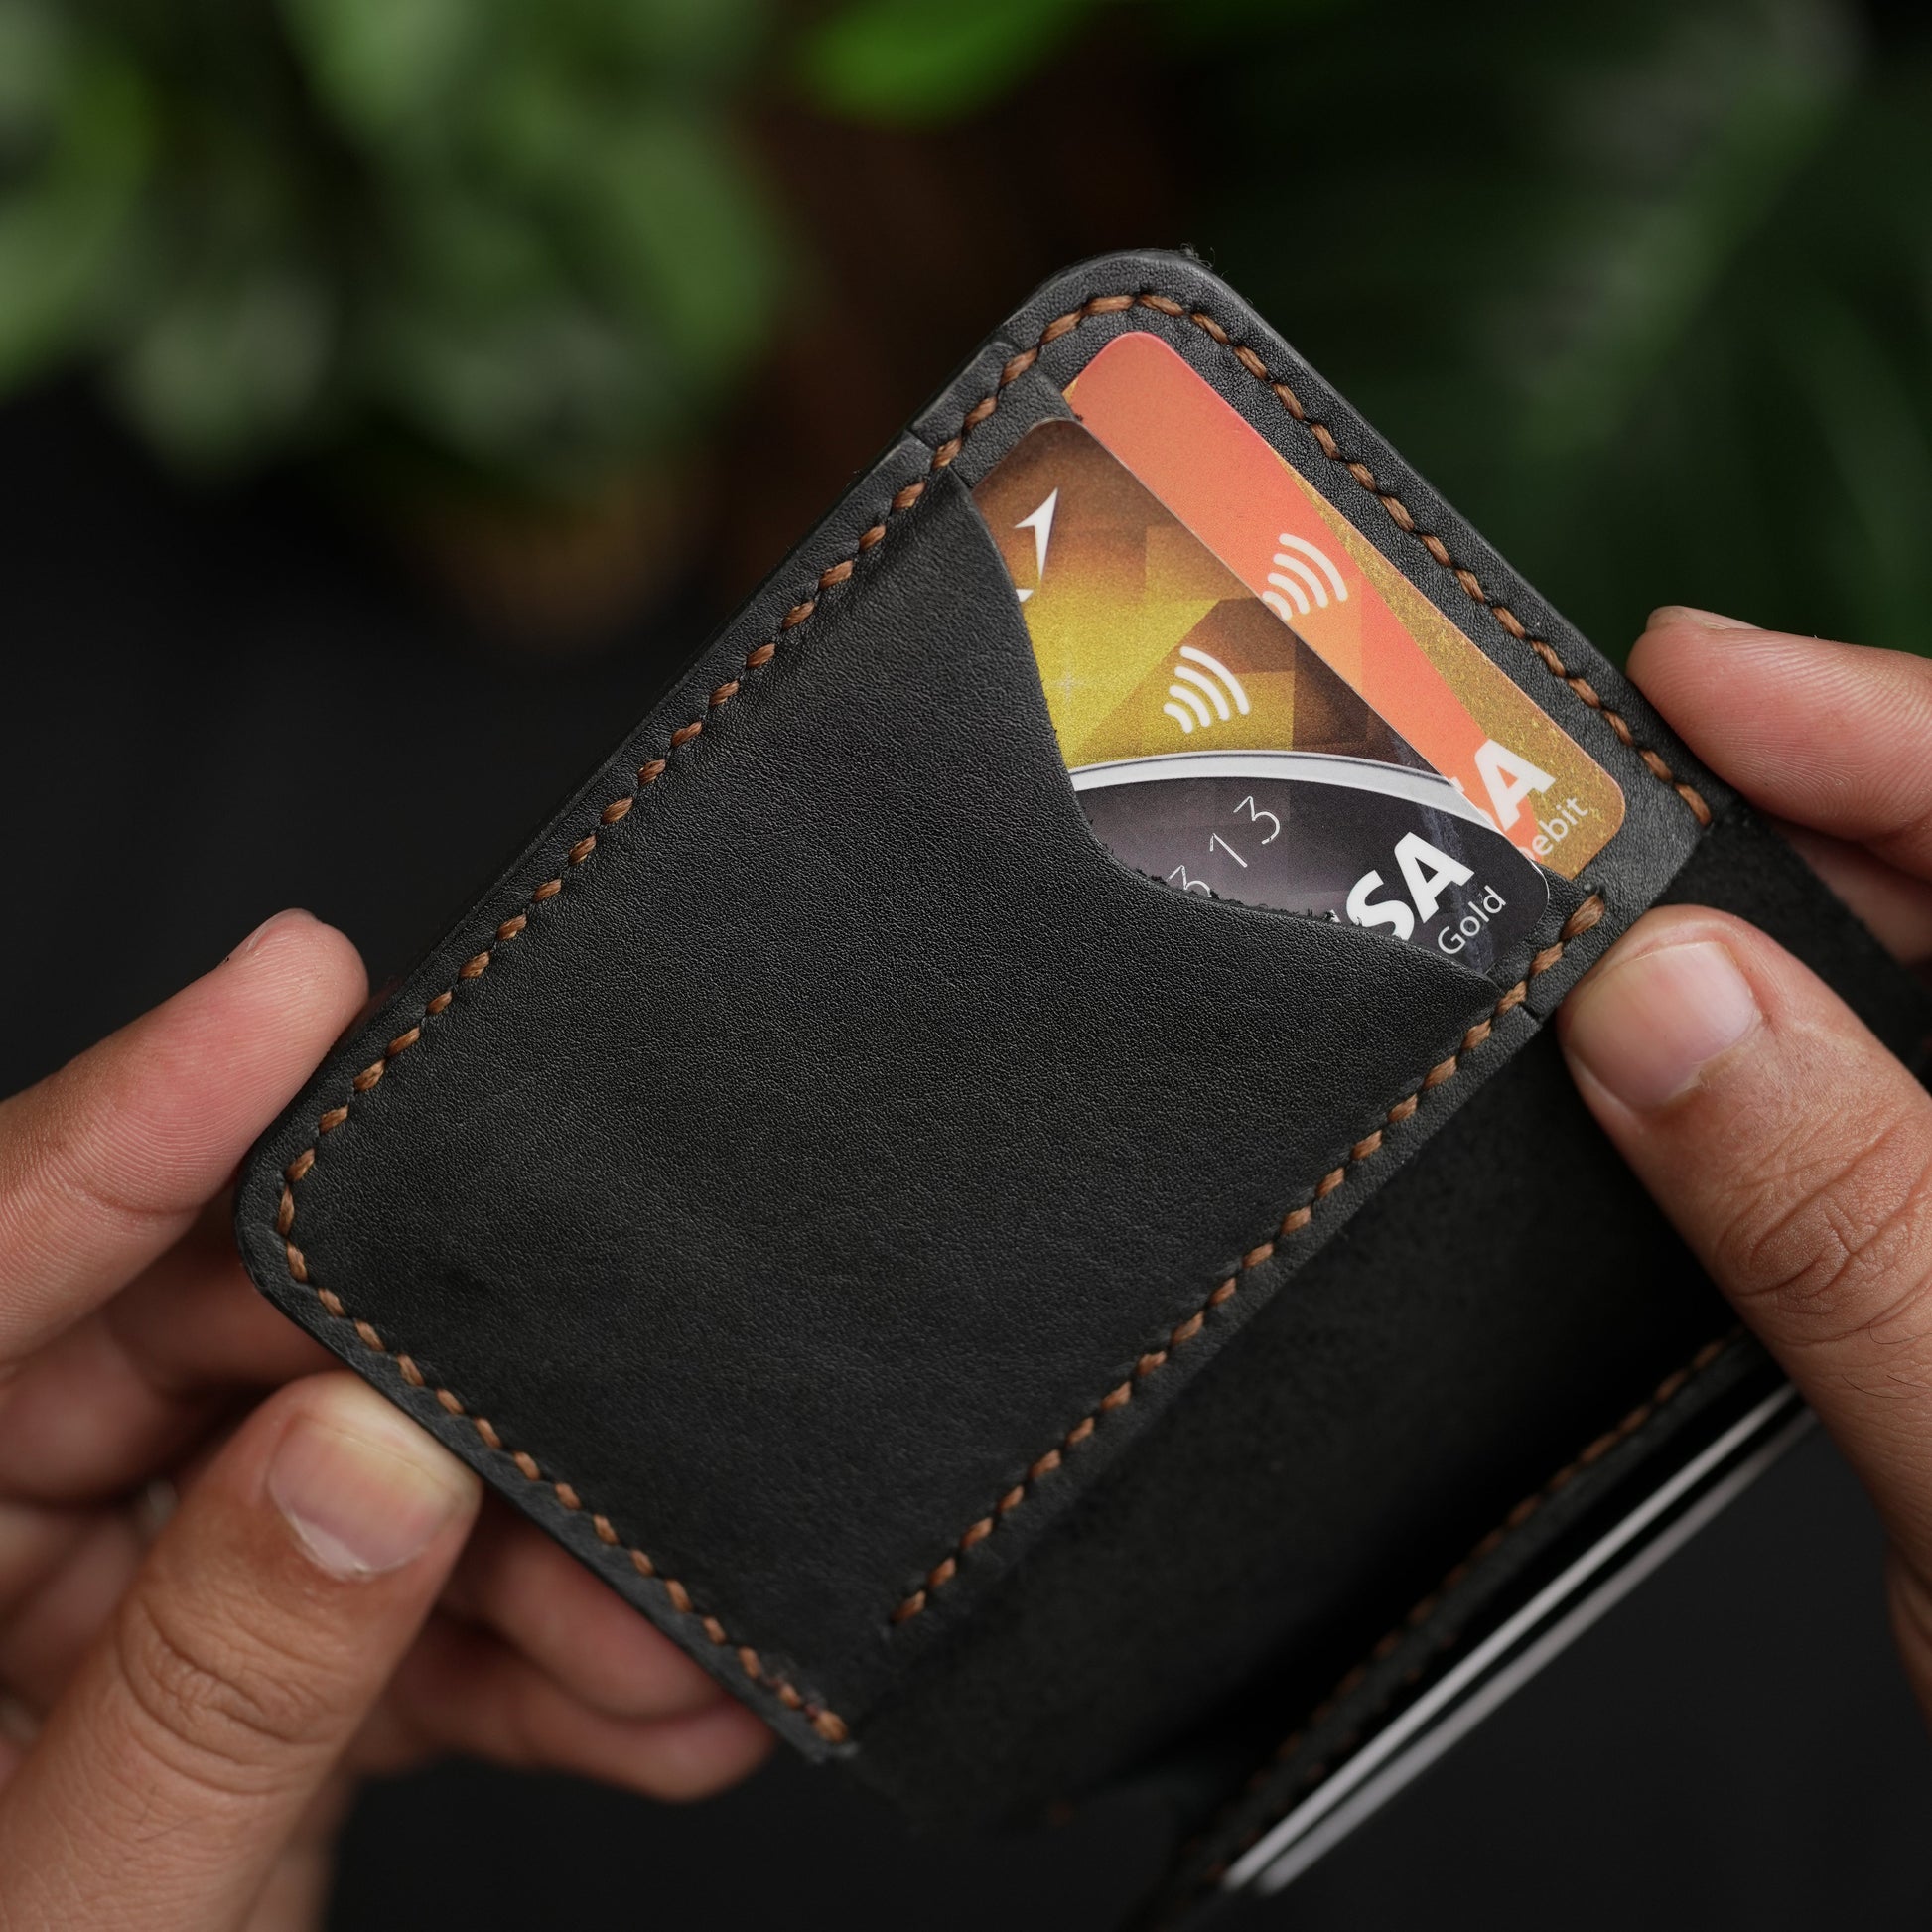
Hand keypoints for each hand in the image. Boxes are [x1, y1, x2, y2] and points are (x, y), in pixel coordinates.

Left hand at [0, 912, 768, 1930]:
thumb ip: (214, 1698)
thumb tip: (379, 1448)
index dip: (131, 1121)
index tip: (300, 984)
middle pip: (191, 1369)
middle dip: (423, 1411)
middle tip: (593, 1411)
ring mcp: (72, 1620)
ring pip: (313, 1500)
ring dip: (512, 1575)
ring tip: (664, 1636)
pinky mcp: (199, 1688)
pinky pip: (357, 1623)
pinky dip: (501, 1669)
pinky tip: (635, 1703)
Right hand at [1558, 607, 1931, 1725]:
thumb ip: (1852, 1218)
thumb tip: (1660, 998)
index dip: (1883, 723)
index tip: (1692, 675)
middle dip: (1829, 809)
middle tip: (1631, 779)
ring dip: (1815, 933)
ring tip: (1660, 893)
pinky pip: (1921, 1110)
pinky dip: (1816, 1063)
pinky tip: (1734, 1057)